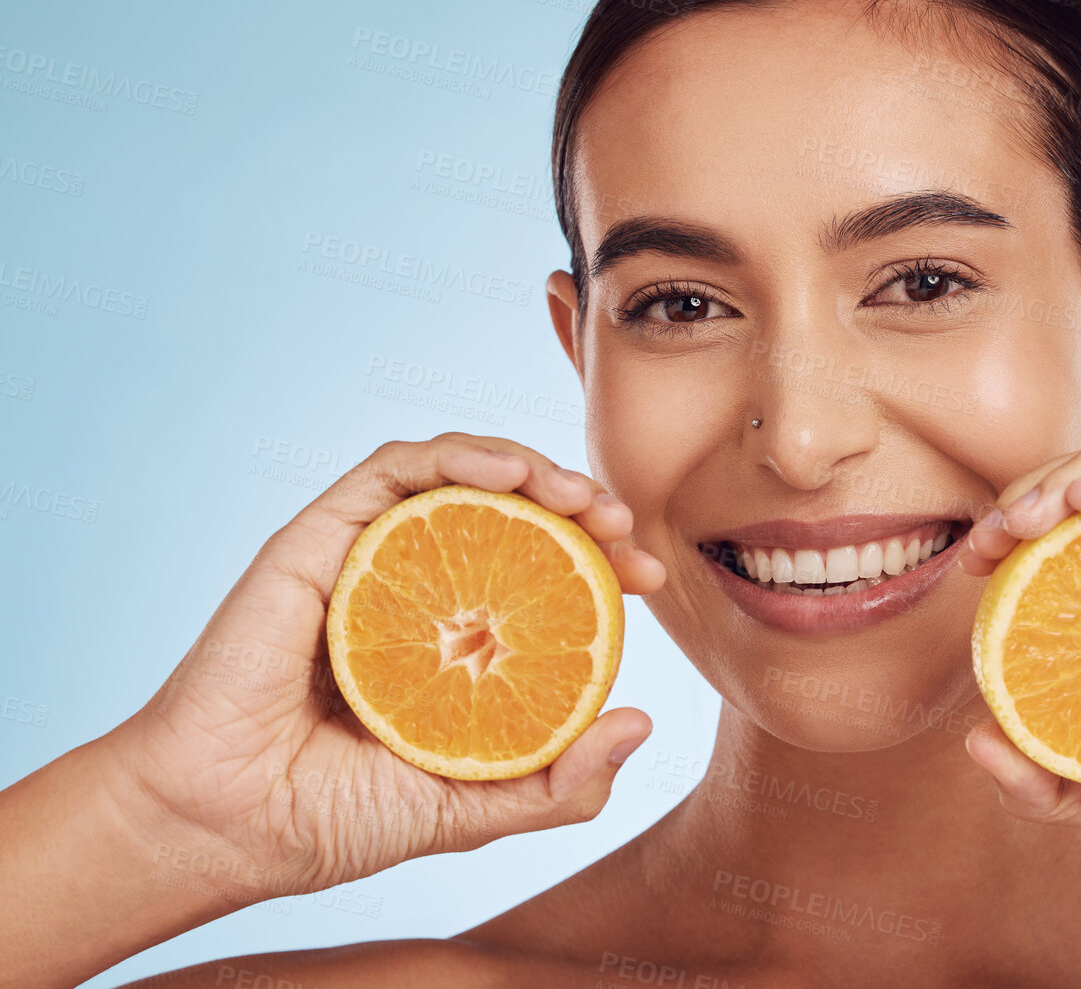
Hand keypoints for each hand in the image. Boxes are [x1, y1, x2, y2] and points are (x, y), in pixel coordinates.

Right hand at [102, 433, 664, 900]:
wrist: (228, 825)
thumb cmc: (337, 817)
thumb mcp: (475, 808)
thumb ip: (559, 783)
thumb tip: (640, 724)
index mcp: (453, 639)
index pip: (546, 574)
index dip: (604, 562)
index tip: (650, 576)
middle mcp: (417, 588)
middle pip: (512, 515)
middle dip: (579, 506)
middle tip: (623, 526)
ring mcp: (369, 557)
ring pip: (458, 476)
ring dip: (528, 467)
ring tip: (578, 495)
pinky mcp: (318, 537)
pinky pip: (391, 473)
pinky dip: (455, 457)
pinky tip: (507, 473)